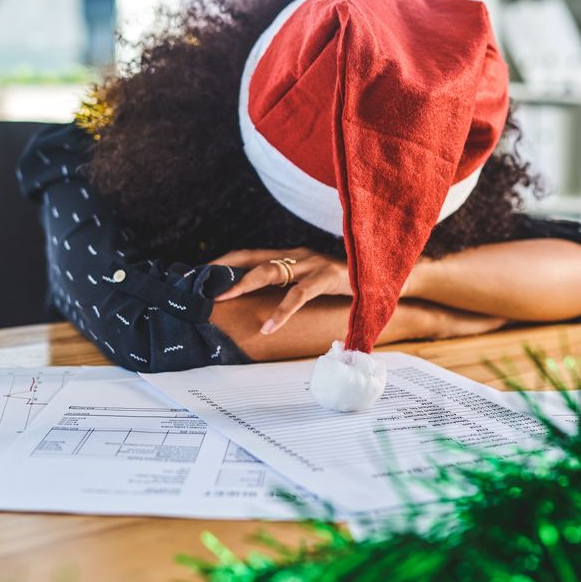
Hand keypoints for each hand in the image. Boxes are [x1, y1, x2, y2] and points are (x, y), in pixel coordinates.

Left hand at [212, 248, 352, 333]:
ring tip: (222, 300)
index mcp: (290, 255)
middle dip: (223, 271)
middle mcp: (297, 255)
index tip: (199, 274)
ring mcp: (311, 264)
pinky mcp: (326, 277)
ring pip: (270, 271)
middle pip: (252, 258)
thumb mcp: (310, 282)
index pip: (248, 254)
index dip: (224, 262)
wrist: (381, 277)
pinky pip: (298, 295)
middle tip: (200, 286)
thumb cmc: (343, 283)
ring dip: (242, 284)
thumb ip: (288, 285)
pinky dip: (280, 312)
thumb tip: (260, 300)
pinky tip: (268, 327)